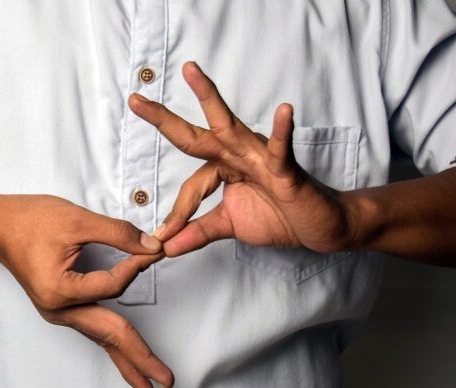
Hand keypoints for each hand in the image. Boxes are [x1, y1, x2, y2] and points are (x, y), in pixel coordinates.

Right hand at [0, 195, 173, 387]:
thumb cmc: (30, 220)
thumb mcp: (78, 220)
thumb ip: (118, 234)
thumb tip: (151, 247)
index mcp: (59, 290)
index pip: (112, 286)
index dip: (136, 267)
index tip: (154, 250)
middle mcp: (58, 309)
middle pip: (108, 335)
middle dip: (139, 358)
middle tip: (166, 380)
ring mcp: (58, 312)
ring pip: (100, 338)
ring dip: (127, 359)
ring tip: (149, 385)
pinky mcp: (61, 308)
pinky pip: (92, 329)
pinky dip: (112, 343)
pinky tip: (126, 358)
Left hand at [129, 61, 358, 255]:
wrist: (320, 227)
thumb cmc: (279, 218)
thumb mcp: (229, 226)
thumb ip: (197, 232)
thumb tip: (164, 247)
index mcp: (223, 169)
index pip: (190, 187)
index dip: (178, 213)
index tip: (164, 237)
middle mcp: (237, 156)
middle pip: (195, 136)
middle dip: (164, 119)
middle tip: (135, 100)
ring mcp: (260, 158)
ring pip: (229, 127)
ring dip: (208, 98)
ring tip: (191, 73)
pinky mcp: (286, 170)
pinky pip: (281, 149)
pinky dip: (281, 131)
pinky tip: (285, 111)